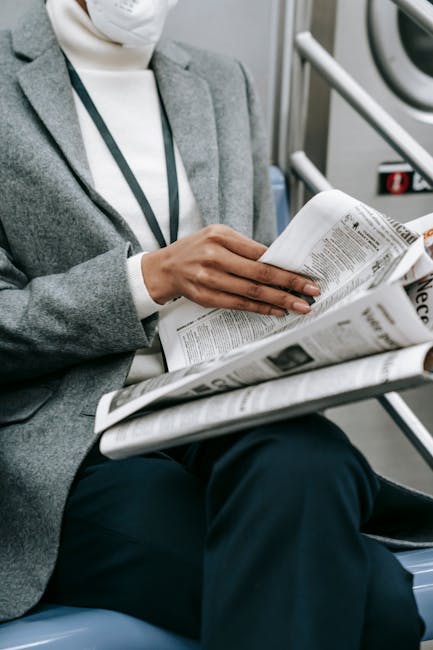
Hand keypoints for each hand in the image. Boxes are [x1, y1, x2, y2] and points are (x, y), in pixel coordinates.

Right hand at [140, 225, 320, 316]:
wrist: (165, 268)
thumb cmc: (197, 249)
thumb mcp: (218, 236)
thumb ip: (245, 247)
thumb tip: (278, 262)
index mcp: (221, 237)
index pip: (261, 253)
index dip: (285, 265)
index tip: (306, 273)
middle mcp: (214, 257)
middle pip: (260, 274)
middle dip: (289, 284)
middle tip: (311, 291)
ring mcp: (209, 279)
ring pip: (252, 292)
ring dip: (279, 300)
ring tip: (299, 306)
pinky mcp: (206, 297)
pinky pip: (239, 305)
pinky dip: (260, 309)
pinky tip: (276, 310)